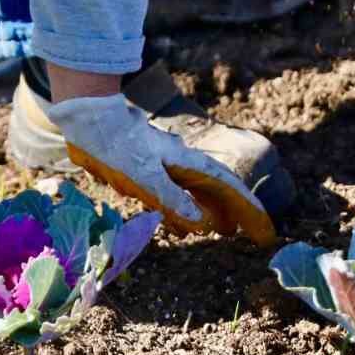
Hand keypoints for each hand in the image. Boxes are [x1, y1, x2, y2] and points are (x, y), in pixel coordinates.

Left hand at [46, 93, 276, 245]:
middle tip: (257, 236)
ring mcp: (168, 165)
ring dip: (217, 211)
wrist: (89, 118)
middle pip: (221, 190)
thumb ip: (171, 198)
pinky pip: (179, 192)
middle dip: (240, 212)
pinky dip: (189, 208)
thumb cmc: (115, 144)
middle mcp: (183, 164)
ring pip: (201, 191)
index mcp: (187, 163)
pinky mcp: (151, 169)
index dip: (249, 210)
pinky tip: (186, 221)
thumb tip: (201, 222)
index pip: (229, 188)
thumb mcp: (142, 174)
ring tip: (228, 231)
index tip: (265, 231)